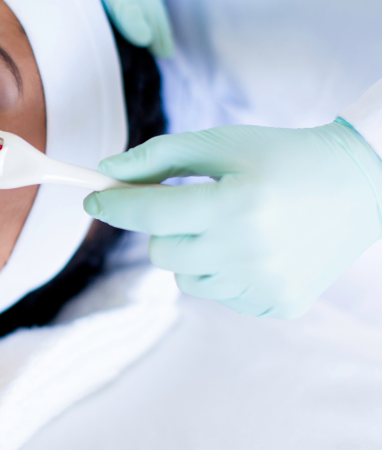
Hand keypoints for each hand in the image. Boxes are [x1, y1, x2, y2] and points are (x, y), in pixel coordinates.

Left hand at [83, 121, 381, 317]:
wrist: (360, 184)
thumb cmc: (282, 155)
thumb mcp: (221, 143)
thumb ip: (159, 156)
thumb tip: (107, 170)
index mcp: (236, 205)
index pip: (149, 213)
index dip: (114, 205)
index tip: (94, 199)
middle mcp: (250, 253)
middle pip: (161, 251)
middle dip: (162, 226)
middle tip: (192, 205)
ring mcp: (266, 286)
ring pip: (185, 278)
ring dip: (192, 252)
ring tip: (231, 225)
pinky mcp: (278, 305)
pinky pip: (218, 294)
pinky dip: (221, 272)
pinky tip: (255, 247)